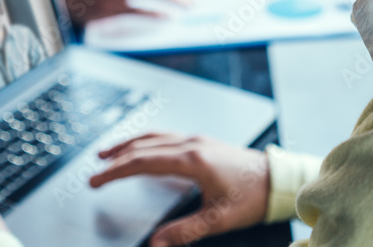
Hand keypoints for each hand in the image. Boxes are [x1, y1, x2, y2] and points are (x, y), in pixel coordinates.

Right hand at [90, 133, 269, 246]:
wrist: (278, 180)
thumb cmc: (252, 197)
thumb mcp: (217, 220)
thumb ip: (183, 232)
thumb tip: (155, 244)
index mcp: (192, 160)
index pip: (142, 162)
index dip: (115, 171)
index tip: (96, 180)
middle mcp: (191, 144)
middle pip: (143, 146)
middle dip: (115, 158)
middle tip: (94, 171)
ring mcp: (197, 140)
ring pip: (154, 136)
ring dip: (128, 144)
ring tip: (108, 153)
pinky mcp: (202, 142)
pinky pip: (166, 137)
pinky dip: (146, 141)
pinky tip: (141, 149)